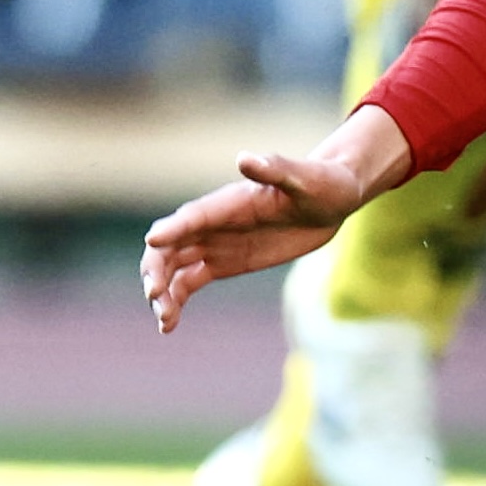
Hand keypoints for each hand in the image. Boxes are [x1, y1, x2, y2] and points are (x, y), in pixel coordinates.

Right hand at [142, 106, 413, 332]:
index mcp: (229, 202)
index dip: (171, 228)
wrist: (334, 200)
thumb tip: (246, 159)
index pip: (192, 216)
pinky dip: (175, 302)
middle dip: (156, 269)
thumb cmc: (323, 183)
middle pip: (170, 245)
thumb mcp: (306, 178)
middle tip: (155, 296)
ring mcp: (215, 244)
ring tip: (165, 321)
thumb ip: (276, 169)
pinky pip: (189, 282)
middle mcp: (214, 222)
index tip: (152, 242)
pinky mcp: (224, 263)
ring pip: (173, 268)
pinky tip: (169, 326)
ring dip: (161, 292)